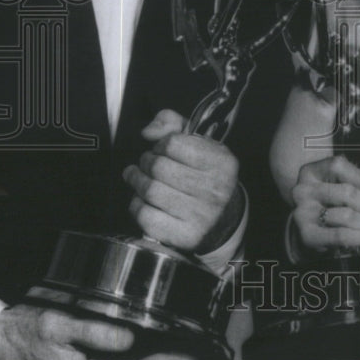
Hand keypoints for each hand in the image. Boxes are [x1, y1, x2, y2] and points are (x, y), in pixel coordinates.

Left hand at [123, 109, 241, 253]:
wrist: (223, 219)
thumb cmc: (204, 175)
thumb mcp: (199, 143)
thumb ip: (172, 124)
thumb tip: (148, 131)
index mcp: (222, 162)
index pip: (174, 143)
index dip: (160, 144)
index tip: (161, 149)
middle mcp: (215, 189)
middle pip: (159, 167)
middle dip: (146, 162)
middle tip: (146, 163)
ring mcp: (200, 215)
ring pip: (150, 190)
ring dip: (137, 181)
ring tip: (137, 177)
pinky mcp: (185, 235)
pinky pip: (146, 216)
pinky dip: (137, 205)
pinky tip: (142, 200)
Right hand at [291, 154, 359, 250]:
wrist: (313, 233)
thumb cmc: (333, 205)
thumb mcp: (346, 186)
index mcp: (310, 172)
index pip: (338, 164)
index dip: (358, 178)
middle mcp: (302, 190)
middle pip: (347, 191)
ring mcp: (302, 212)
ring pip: (346, 215)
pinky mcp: (307, 235)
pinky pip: (340, 235)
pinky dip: (358, 238)